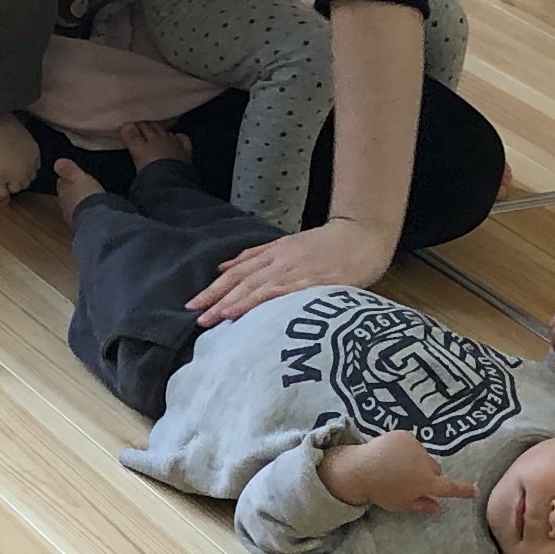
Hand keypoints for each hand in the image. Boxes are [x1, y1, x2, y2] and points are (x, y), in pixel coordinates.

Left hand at [186, 215, 394, 324]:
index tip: (192, 304)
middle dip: (216, 298)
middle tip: (194, 315)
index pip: (237, 272)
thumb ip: (256, 257)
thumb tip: (223, 269)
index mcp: (273, 253)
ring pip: (257, 287)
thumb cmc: (327, 245)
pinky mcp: (311, 281)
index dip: (213, 288)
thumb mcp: (287, 246)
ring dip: (232, 302)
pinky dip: (259, 301)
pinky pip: (281, 292)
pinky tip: (245, 311)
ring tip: (211, 318)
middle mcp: (279, 261)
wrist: (362, 236)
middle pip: (241, 281)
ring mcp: (295, 270)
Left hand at [319, 429, 470, 516]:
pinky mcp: (405, 435)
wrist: (357, 469)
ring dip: (415, 460)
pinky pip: (411, 444)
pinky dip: (405, 448)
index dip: (463, 490)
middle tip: (409, 480)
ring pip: (423, 456)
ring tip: (395, 466)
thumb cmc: (380, 491)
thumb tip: (439, 510)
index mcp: (426, 483)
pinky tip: (390, 454)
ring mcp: (416, 447)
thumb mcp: (400, 503)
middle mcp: (426, 463)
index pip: (450, 487)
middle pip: (434, 469)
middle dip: (427, 474)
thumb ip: (422, 505)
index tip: (475, 490)